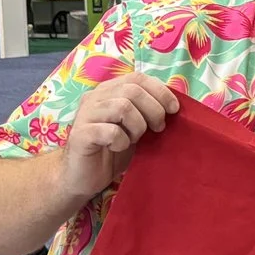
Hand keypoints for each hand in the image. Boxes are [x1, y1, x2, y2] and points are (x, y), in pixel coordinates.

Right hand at [60, 72, 177, 200]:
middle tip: (157, 129)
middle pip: (133, 91)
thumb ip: (147, 112)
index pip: (138, 77)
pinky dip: (121, 141)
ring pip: (122, 108)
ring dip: (137, 127)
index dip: (160, 91)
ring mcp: (85, 115)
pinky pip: (110, 131)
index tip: (174, 109)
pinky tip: (117, 148)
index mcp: (109, 91)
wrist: (81, 177)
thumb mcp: (134, 128)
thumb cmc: (111, 151)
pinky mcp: (80, 135)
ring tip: (134, 139)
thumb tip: (174, 105)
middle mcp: (95, 98)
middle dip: (153, 110)